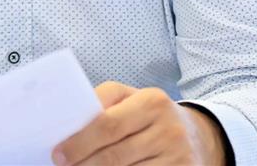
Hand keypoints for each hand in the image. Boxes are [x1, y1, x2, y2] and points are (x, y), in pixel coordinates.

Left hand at [52, 82, 226, 165]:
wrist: (198, 136)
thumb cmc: (152, 115)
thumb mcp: (133, 98)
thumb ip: (104, 102)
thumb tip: (72, 121)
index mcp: (152, 102)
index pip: (108, 123)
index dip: (80, 140)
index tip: (58, 151)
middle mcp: (169, 130)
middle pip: (115, 154)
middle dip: (83, 162)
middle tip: (63, 165)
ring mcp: (178, 157)